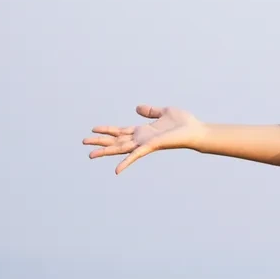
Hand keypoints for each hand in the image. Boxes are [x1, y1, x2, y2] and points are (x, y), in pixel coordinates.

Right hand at [84, 105, 205, 174]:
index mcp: (143, 131)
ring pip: (120, 148)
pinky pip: (135, 155)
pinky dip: (126, 163)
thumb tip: (137, 108)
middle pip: (116, 141)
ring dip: (105, 152)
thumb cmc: (184, 123)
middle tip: (83, 142)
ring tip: (90, 155)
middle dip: (100, 142)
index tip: (93, 129)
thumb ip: (150, 111)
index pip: (120, 131)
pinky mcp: (150, 146)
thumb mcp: (164, 111)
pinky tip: (116, 170)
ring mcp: (144, 144)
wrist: (196, 130)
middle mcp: (141, 139)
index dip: (107, 130)